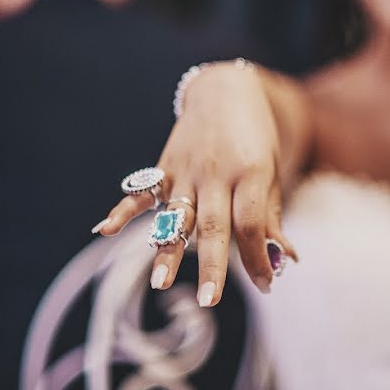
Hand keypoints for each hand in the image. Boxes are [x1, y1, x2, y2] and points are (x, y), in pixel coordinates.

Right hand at [94, 62, 296, 304]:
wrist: (227, 90)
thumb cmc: (257, 140)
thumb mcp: (272, 172)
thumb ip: (271, 216)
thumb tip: (284, 260)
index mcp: (251, 172)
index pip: (252, 222)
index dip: (258, 256)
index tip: (267, 285)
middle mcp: (216, 172)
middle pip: (214, 225)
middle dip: (212, 265)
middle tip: (210, 299)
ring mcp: (186, 169)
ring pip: (177, 215)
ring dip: (168, 250)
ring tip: (160, 283)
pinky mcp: (165, 166)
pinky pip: (143, 192)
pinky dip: (122, 210)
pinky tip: (104, 229)